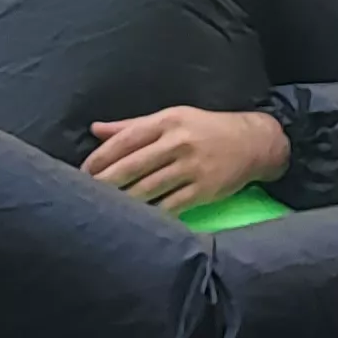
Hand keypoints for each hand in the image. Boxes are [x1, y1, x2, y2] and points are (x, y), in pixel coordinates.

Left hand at [83, 106, 286, 212]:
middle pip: (133, 165)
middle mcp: (179, 142)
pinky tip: (135, 220)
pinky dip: (151, 213)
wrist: (254, 142)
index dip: (101, 157)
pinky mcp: (204, 190)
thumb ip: (132, 125)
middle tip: (85, 194)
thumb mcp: (172, 117)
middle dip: (105, 181)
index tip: (83, 171)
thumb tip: (95, 129)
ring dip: (123, 200)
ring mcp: (192, 167)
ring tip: (103, 209)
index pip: (126, 139)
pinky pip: (171, 205)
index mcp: (168, 121)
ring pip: (149, 187)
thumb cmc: (205, 129)